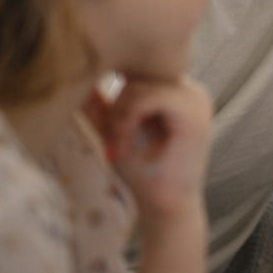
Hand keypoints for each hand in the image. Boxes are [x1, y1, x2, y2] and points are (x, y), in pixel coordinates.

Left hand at [83, 76, 212, 224]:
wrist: (163, 206)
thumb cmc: (141, 170)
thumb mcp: (113, 127)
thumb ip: (100, 101)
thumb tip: (75, 71)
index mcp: (177, 89)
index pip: (138, 66)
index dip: (115, 89)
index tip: (106, 124)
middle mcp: (191, 89)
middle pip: (139, 70)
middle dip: (116, 103)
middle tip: (109, 137)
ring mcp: (197, 99)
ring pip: (142, 83)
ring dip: (119, 113)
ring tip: (116, 143)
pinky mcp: (194, 114)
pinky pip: (151, 97)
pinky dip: (128, 118)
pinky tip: (124, 142)